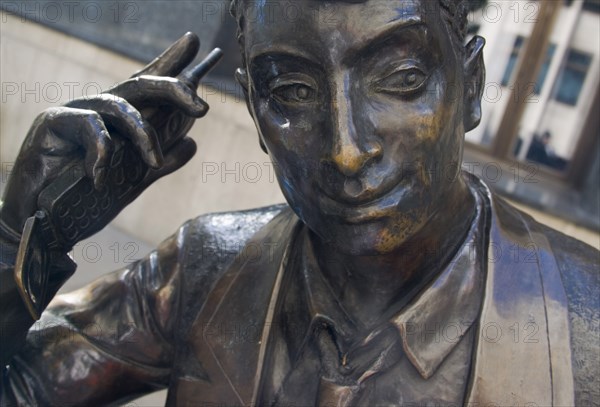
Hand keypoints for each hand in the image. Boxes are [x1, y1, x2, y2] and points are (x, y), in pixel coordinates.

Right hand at [0, 32, 217, 248]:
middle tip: (202, 107)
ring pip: (118, 105)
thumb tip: (192, 143)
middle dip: (173, 89)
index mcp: (120, 121)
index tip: (194, 44)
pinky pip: (90, 126)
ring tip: (153, 163)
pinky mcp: (53, 122)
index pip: (147, 86)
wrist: (45, 222)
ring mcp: (76, 112)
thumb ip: (159, 164)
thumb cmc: (85, 199)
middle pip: (140, 85)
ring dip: (143, 135)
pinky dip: (102, 153)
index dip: (169, 63)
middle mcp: (100, 110)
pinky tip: (101, 178)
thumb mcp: (132, 182)